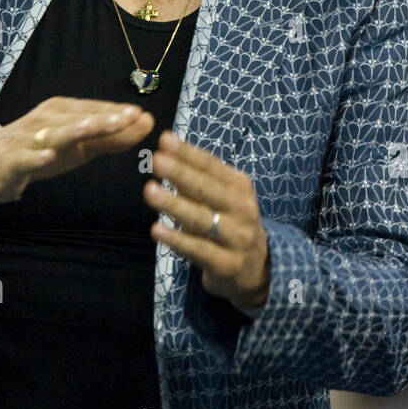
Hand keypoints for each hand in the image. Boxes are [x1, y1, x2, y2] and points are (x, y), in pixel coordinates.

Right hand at [0, 96, 153, 202]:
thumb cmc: (42, 149)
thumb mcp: (80, 145)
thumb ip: (113, 137)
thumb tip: (147, 123)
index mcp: (65, 111)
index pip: (95, 110)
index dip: (118, 114)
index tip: (143, 116)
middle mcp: (48, 119)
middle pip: (79, 118)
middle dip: (104, 118)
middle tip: (129, 117)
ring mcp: (29, 138)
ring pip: (54, 133)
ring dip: (73, 129)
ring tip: (93, 127)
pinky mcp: (12, 159)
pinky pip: (24, 157)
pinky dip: (36, 156)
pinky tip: (48, 155)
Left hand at [144, 131, 270, 310]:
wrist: (257, 268)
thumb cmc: (230, 223)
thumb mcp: (223, 197)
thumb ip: (198, 179)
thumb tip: (165, 155)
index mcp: (240, 186)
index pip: (211, 166)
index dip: (188, 153)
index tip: (164, 140)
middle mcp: (242, 209)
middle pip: (207, 190)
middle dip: (181, 174)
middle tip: (156, 160)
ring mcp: (237, 238)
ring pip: (202, 219)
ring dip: (174, 205)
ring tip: (150, 191)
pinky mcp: (227, 264)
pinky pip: (199, 249)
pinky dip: (177, 239)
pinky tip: (157, 230)